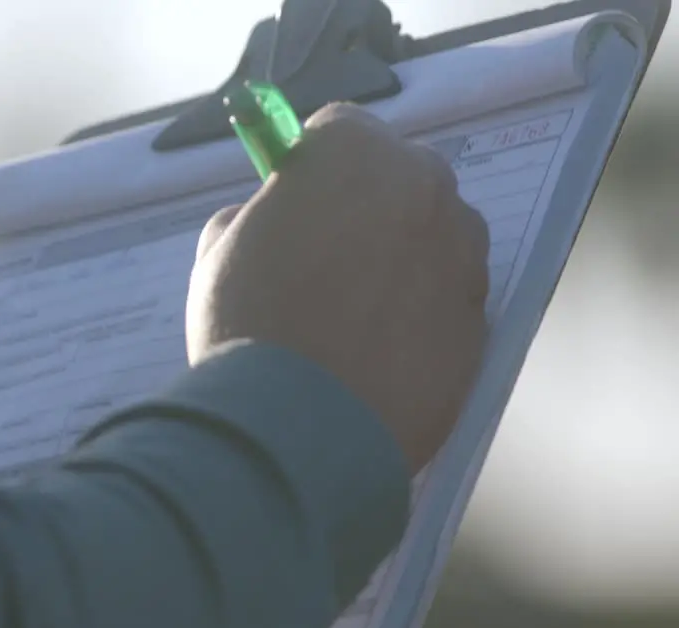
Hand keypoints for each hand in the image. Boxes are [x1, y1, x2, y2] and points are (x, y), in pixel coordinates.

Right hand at [186, 103, 489, 472]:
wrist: (296, 427)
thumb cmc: (247, 326)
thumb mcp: (219, 252)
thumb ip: (257, 217)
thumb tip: (278, 226)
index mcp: (355, 153)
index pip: (339, 128)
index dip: (311, 165)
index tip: (293, 201)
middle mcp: (425, 188)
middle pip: (400, 178)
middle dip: (368, 206)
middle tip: (323, 262)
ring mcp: (463, 256)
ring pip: (436, 239)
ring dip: (403, 260)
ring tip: (353, 319)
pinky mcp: (481, 322)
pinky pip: (449, 303)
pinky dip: (422, 318)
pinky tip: (378, 356)